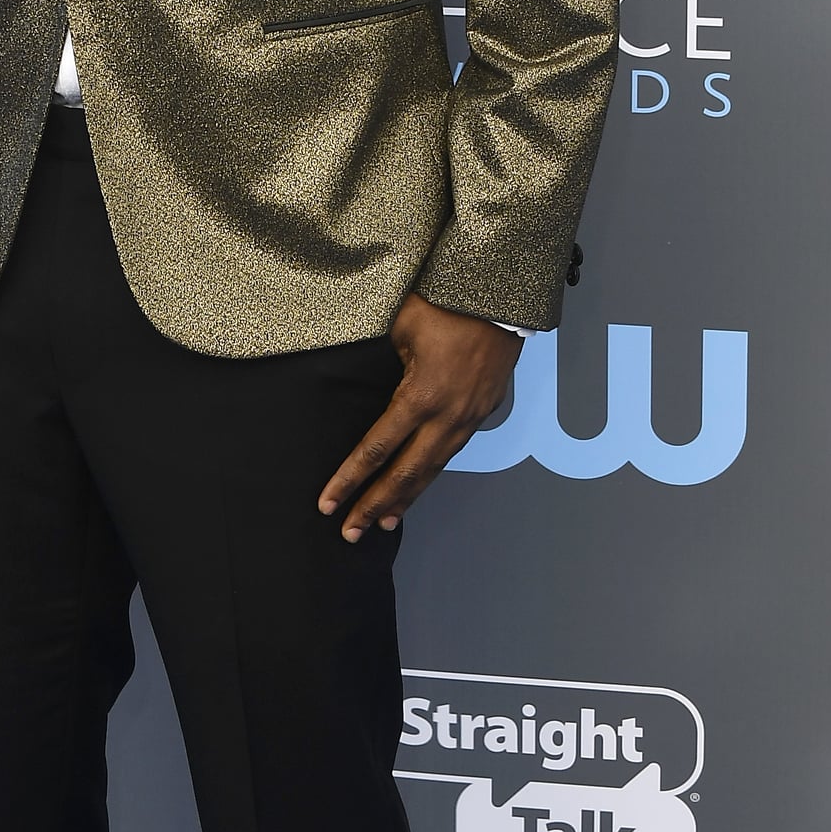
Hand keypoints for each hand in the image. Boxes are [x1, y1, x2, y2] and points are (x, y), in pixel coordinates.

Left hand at [318, 292, 518, 541]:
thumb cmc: (447, 304)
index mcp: (420, 396)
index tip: (328, 503)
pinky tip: (417, 486)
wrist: (502, 299)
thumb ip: (382, 359)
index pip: (377, 449)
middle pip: (405, 473)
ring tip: (383, 522)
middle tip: (350, 533)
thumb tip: (362, 377)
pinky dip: (429, 475)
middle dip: (374, 505)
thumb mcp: (401, 326)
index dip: (349, 479)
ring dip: (406, 498)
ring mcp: (467, 419)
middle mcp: (446, 417)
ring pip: (432, 469)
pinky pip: (450, 454)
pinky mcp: (481, 414)